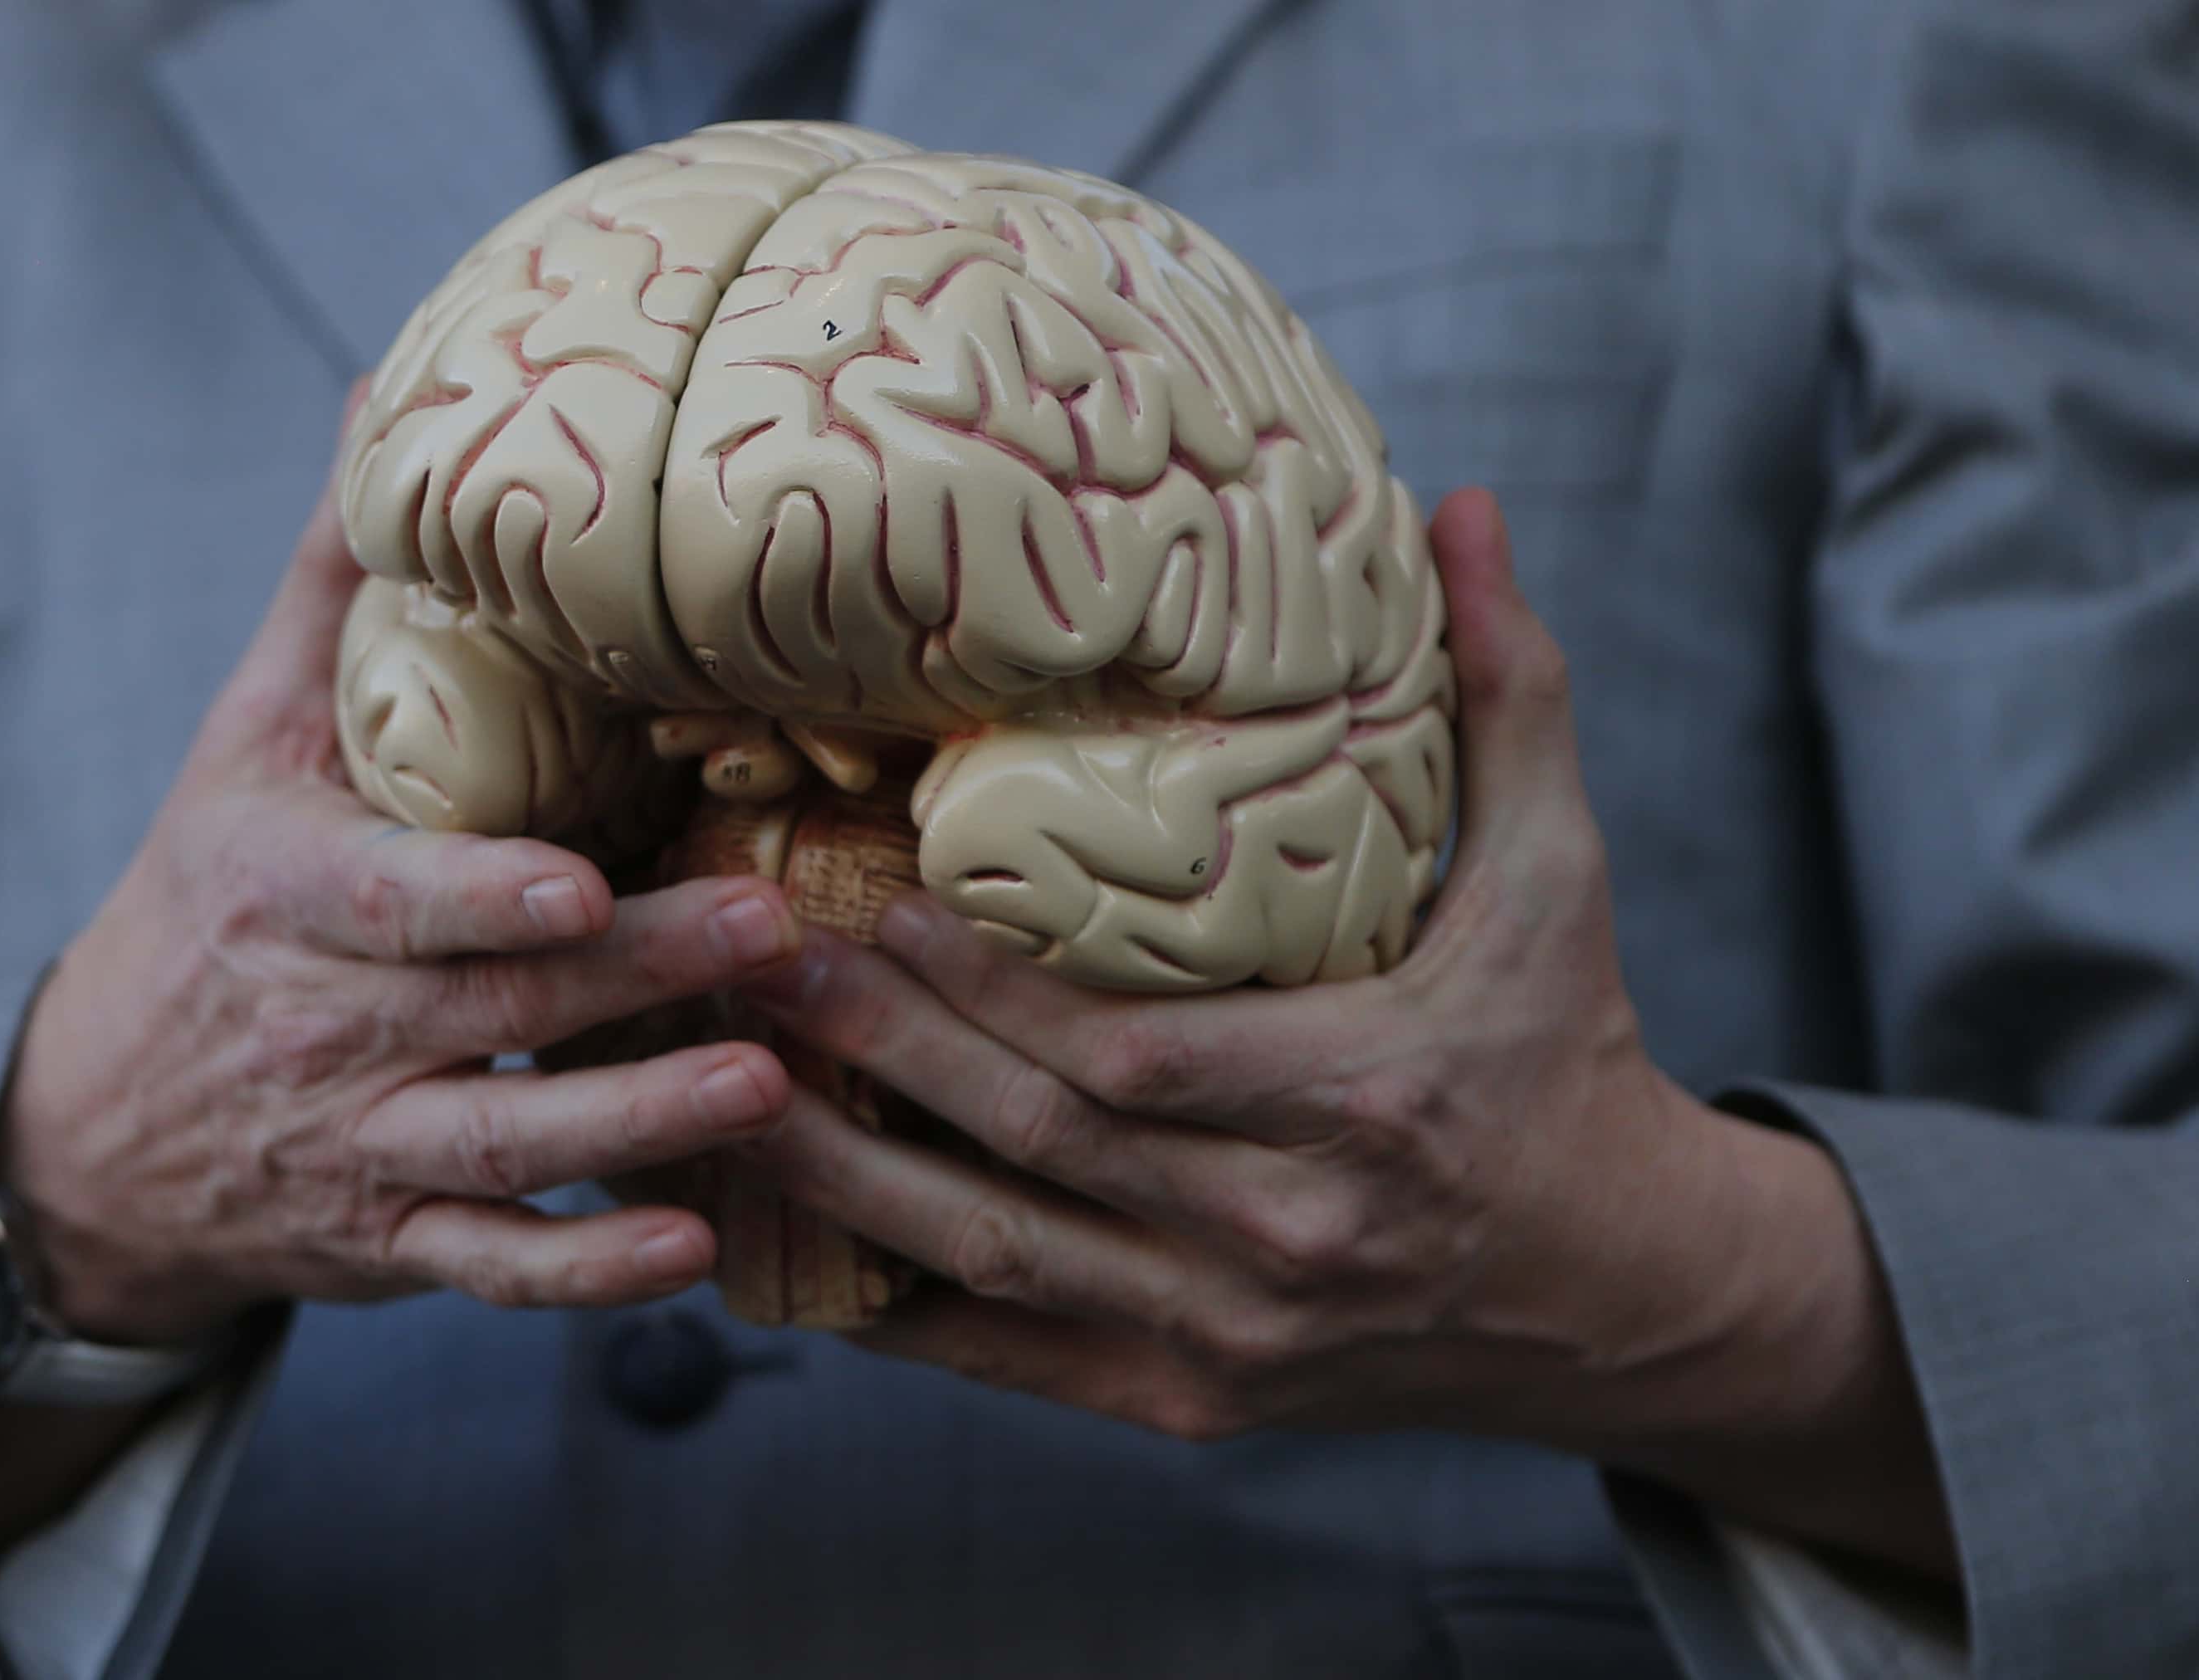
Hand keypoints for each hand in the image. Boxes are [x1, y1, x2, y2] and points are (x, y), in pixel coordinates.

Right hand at [0, 391, 803, 1346]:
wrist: (100, 1123)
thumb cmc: (208, 899)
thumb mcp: (246, 741)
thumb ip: (332, 593)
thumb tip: (392, 397)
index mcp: (285, 895)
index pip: (389, 901)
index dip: (481, 895)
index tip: (585, 878)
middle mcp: (324, 1030)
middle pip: (488, 1007)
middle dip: (631, 979)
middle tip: (774, 933)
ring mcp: (359, 1146)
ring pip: (503, 1146)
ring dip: (637, 1126)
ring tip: (773, 1095)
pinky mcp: (393, 1239)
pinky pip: (491, 1264)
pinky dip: (582, 1272)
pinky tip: (694, 1253)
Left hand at [737, 489, 1948, 1573]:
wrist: (1618, 1289)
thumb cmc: (1566, 1053)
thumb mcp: (1560, 876)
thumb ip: (1511, 693)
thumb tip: (1464, 504)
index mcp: (1374, 1101)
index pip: (1135, 1055)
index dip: (991, 989)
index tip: (879, 896)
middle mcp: (1291, 1238)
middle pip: (1041, 1144)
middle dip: (880, 1047)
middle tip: (751, 950)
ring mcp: (1233, 1338)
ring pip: (996, 1258)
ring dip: (842, 1177)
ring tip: (716, 1081)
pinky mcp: (1193, 1402)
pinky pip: (1012, 1359)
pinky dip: (891, 1314)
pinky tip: (783, 1245)